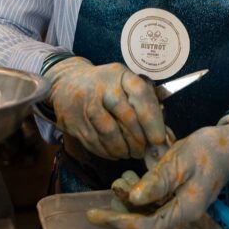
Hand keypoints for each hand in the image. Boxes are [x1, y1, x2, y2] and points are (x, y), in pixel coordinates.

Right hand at [45, 57, 165, 159]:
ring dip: (124, 149)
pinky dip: (108, 152)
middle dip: (139, 140)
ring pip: (110, 134)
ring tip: (131, 153)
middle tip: (145, 150)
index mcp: (119, 75)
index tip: (158, 138)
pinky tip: (116, 152)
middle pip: (126, 117)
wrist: (66, 83)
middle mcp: (101, 88)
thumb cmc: (104, 85)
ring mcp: (86, 105)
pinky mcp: (74, 122)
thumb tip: (163, 130)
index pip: (140, 94)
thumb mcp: (123, 80)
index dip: (152, 118)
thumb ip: (143, 99)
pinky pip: (95, 143)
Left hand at [87, 116, 228, 228]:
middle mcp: (183, 219)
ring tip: (120, 183)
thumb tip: (133, 198)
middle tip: (109, 207)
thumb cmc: (205, 151)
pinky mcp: (176, 203)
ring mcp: (180, 212)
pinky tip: (130, 179)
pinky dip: (137, 202)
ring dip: (131, 213)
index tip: (95, 215)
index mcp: (186, 212)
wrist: (227, 145)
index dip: (120, 222)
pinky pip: (153, 213)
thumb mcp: (179, 162)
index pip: (148, 228)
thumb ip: (157, 182)